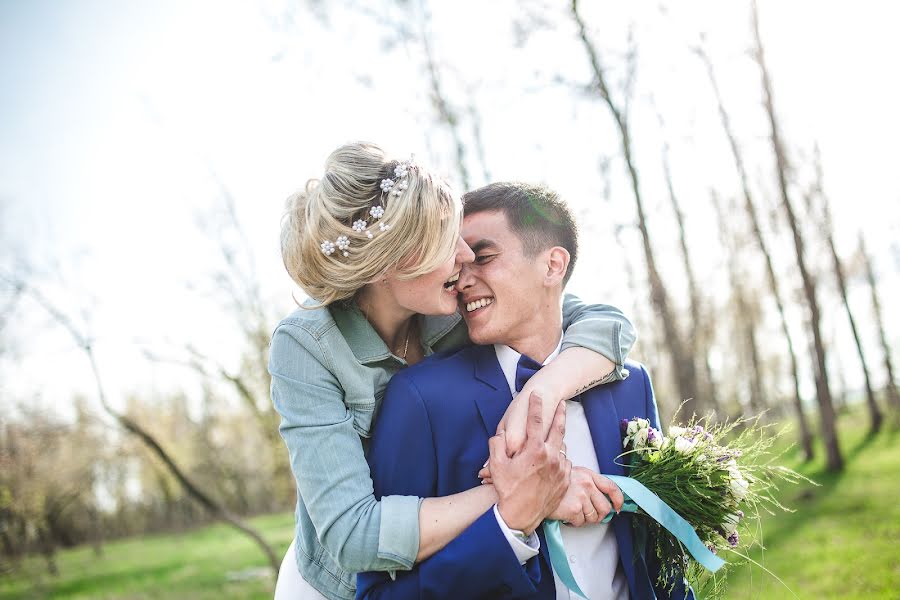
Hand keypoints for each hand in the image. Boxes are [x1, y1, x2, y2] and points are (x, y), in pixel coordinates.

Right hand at [492, 393, 569, 533]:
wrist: (520, 516)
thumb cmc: (507, 490)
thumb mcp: (496, 465)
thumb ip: (497, 444)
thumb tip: (501, 434)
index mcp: (535, 450)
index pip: (536, 420)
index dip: (535, 405)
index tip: (536, 394)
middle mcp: (551, 456)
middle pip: (559, 428)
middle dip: (560, 413)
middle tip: (562, 403)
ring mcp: (561, 469)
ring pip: (562, 448)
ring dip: (557, 442)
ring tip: (553, 437)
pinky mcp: (565, 480)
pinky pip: (565, 464)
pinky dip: (560, 459)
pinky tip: (554, 460)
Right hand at [548, 467, 624, 525]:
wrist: (536, 486)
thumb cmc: (552, 481)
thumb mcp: (572, 474)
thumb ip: (587, 482)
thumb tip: (600, 497)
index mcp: (588, 475)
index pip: (612, 487)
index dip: (618, 500)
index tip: (618, 507)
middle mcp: (587, 484)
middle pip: (605, 508)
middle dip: (598, 515)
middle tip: (589, 515)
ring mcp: (581, 497)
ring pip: (593, 518)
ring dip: (584, 519)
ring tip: (574, 513)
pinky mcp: (573, 509)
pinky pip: (581, 522)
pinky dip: (574, 522)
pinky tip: (567, 516)